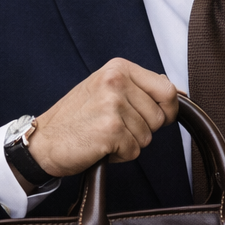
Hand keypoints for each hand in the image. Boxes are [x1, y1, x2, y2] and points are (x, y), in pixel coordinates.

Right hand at [24, 59, 178, 183]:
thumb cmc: (76, 118)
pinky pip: (134, 151)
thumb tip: (180, 94)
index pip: (167, 90)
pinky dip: (119, 155)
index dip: (167, 111)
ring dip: (129, 143)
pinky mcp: (110, 130)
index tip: (153, 118)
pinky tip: (99, 146)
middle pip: (159, 118)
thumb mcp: (107, 90)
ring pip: (147, 137)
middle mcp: (116, 82)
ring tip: (104, 135)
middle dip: (142, 130)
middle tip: (114, 127)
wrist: (44, 141)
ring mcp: (113, 105)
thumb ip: (140, 89)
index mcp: (118, 68)